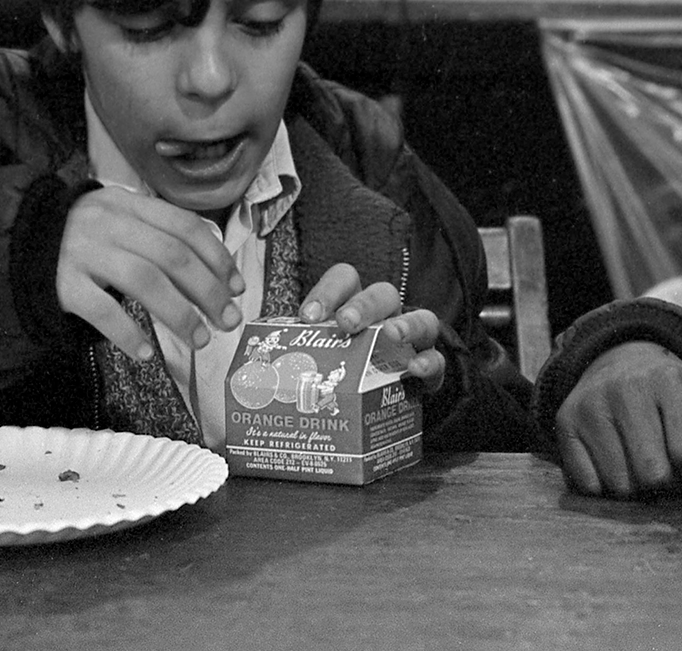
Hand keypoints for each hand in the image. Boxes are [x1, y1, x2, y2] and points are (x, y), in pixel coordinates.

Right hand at [56, 186, 243, 360]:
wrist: (16, 242)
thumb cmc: (84, 237)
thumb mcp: (120, 220)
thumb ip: (160, 234)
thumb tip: (217, 269)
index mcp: (129, 204)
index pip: (185, 226)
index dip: (217, 258)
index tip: (237, 287)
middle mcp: (108, 223)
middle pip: (172, 256)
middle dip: (208, 291)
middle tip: (228, 319)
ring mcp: (82, 252)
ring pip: (143, 280)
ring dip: (179, 313)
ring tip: (199, 338)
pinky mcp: (60, 283)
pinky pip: (100, 310)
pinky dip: (127, 333)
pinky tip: (146, 352)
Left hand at [298, 263, 444, 388]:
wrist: (389, 400)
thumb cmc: (348, 373)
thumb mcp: (323, 359)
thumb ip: (298, 358)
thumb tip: (244, 378)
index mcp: (356, 307)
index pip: (346, 280)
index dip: (328, 292)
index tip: (307, 317)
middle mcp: (388, 317)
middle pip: (383, 294)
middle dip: (363, 305)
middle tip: (344, 325)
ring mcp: (415, 340)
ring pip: (422, 317)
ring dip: (406, 324)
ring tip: (392, 336)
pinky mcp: (431, 368)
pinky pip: (437, 359)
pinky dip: (428, 362)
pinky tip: (414, 371)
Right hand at [553, 341, 681, 498]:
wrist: (617, 361)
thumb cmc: (670, 399)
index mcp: (671, 382)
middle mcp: (627, 388)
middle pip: (654, 476)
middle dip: (666, 482)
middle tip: (665, 465)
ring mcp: (591, 405)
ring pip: (620, 486)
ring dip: (635, 488)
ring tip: (639, 462)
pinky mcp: (564, 423)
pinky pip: (589, 486)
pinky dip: (604, 486)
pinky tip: (613, 461)